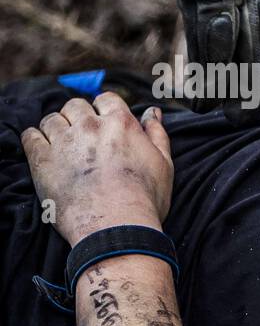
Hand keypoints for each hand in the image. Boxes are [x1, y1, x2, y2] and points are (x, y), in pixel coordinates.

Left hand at [21, 94, 172, 247]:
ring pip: (52, 119)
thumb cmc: (146, 198)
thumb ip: (157, 133)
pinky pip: (30, 136)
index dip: (104, 109)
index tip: (104, 122)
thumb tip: (152, 112)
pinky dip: (34, 139)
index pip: (106, 99)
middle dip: (78, 117)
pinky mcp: (42, 159)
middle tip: (83, 137)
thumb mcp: (164, 163)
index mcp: (121, 123)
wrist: (117, 225)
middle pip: (75, 106)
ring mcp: (64, 141)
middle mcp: (90, 126)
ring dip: (57, 128)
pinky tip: (43, 150)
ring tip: (64, 147)